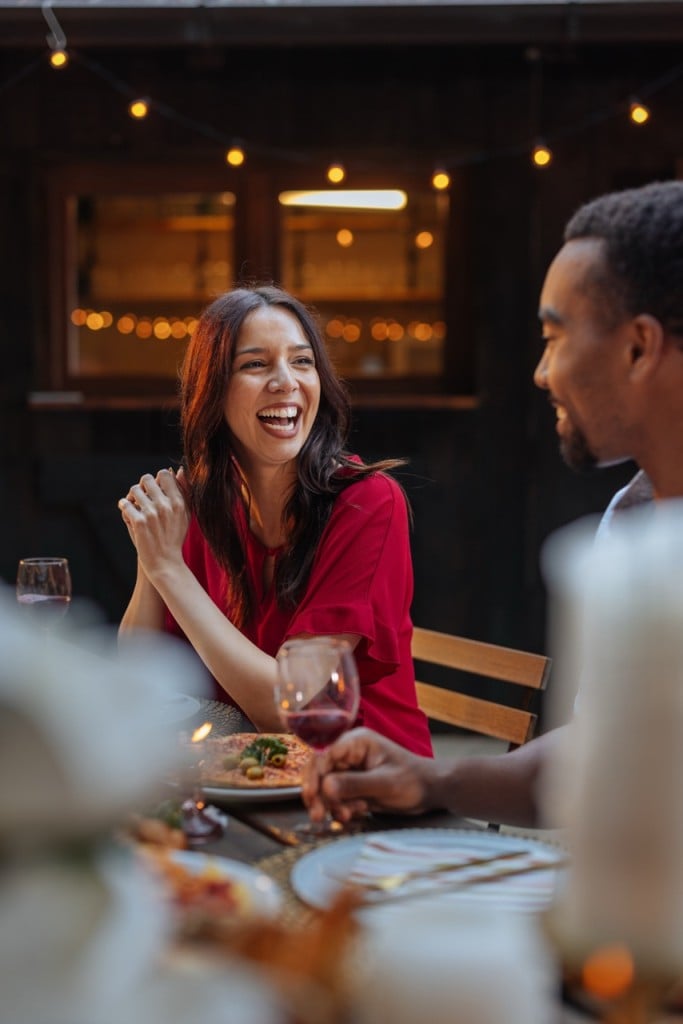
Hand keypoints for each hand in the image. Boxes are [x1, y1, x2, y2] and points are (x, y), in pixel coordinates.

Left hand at [118, 468, 189, 579]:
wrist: (165, 563)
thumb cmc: (174, 537)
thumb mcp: (185, 514)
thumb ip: (184, 492)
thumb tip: (180, 470)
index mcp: (178, 502)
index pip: (163, 474)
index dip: (156, 480)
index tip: (154, 490)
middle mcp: (166, 505)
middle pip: (146, 479)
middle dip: (142, 487)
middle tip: (141, 497)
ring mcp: (152, 513)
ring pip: (134, 490)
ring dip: (132, 497)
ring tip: (134, 507)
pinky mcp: (139, 522)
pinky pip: (125, 504)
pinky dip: (124, 508)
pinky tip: (127, 514)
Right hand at [302, 727, 434, 823]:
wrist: (431, 791)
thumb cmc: (412, 781)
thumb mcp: (384, 783)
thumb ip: (354, 784)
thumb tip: (325, 787)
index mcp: (356, 743)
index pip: (324, 756)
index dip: (314, 776)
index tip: (311, 798)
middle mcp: (350, 754)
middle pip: (321, 772)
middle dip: (319, 795)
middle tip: (318, 816)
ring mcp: (351, 770)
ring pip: (327, 788)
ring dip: (332, 804)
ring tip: (347, 816)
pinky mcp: (354, 786)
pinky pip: (338, 798)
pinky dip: (342, 808)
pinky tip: (356, 813)